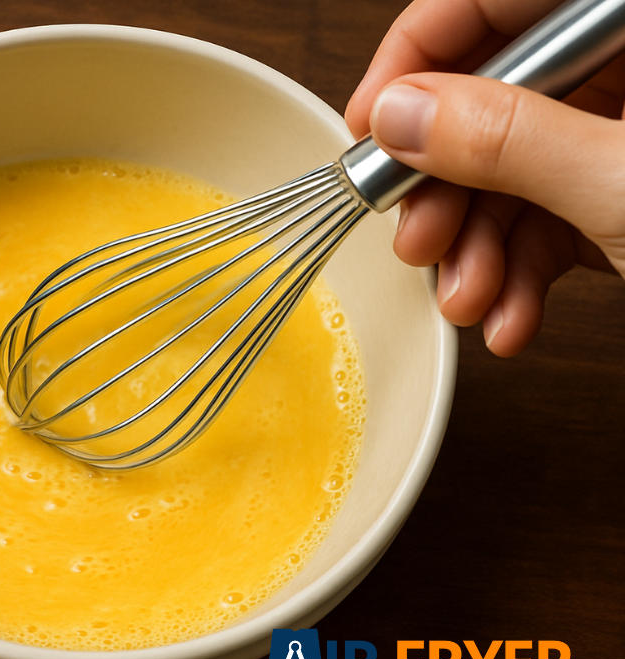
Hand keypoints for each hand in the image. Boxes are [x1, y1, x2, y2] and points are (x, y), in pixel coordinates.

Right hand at [345, 0, 624, 355]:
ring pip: (509, 177)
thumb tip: (400, 116)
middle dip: (446, 191)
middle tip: (420, 239)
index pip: (488, 5)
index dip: (414, 61)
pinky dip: (517, 277)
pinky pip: (545, 222)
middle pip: (489, 104)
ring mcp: (613, 139)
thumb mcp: (620, 185)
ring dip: (474, 253)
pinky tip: (508, 317)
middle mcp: (621, 75)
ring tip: (468, 300)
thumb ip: (507, 139)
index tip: (368, 130)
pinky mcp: (616, 202)